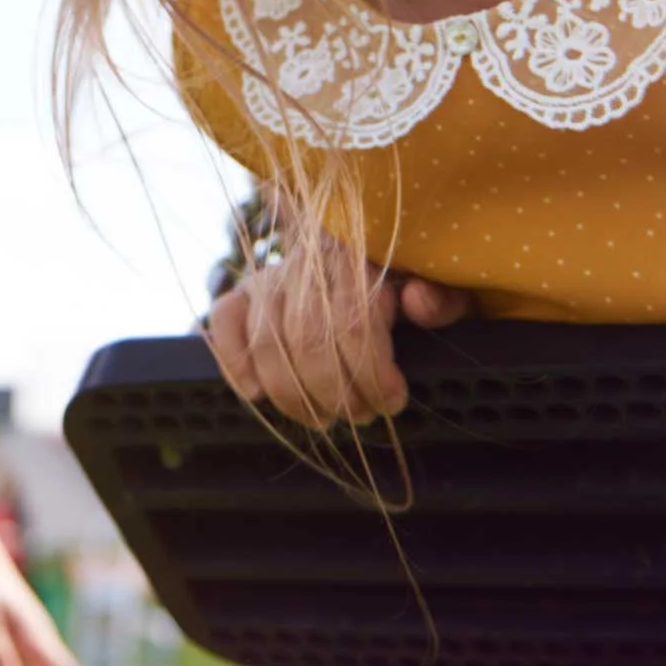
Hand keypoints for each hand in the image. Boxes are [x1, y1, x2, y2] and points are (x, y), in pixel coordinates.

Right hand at [202, 253, 473, 426]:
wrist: (360, 247)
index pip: (354, 320)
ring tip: (325, 418)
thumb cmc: (406, 277)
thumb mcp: (440, 284)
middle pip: (308, 340)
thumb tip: (416, 303)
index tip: (393, 400)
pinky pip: (223, 322)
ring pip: (267, 343)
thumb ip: (442, 296)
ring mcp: (270, 277)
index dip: (371, 371)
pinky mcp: (242, 293)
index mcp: (359, 256)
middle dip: (337, 393)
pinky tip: (258, 393)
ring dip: (295, 396)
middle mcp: (308, 263)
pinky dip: (234, 362)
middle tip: (363, 415)